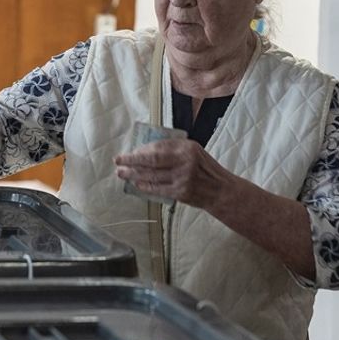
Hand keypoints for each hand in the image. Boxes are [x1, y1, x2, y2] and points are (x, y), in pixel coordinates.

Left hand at [113, 139, 235, 210]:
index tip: (130, 152)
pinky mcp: (180, 193)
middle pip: (151, 160)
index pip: (158, 146)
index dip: (141, 150)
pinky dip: (145, 186)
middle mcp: (184, 162)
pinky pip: (157, 189)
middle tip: (118, 161)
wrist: (220, 190)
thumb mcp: (193, 152)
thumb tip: (145, 151)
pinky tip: (136, 184)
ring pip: (151, 175)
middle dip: (131, 161)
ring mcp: (182, 178)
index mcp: (187, 148)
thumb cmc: (204, 169)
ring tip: (122, 173)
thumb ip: (173, 150)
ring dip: (134, 174)